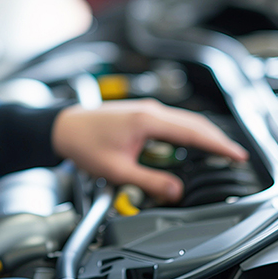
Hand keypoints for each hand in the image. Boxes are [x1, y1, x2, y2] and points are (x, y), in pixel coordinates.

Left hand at [51, 98, 248, 202]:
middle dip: (215, 138)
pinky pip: (172, 120)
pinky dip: (187, 130)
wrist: (64, 127)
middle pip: (192, 121)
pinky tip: (191, 142)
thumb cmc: (84, 143)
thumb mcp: (116, 169)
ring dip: (202, 134)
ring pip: (183, 119)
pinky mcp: (140, 112)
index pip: (191, 131)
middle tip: (234, 156)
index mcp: (146, 120)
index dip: (217, 144)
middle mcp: (148, 110)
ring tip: (218, 150)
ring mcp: (144, 108)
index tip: (235, 155)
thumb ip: (149, 181)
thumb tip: (175, 190)